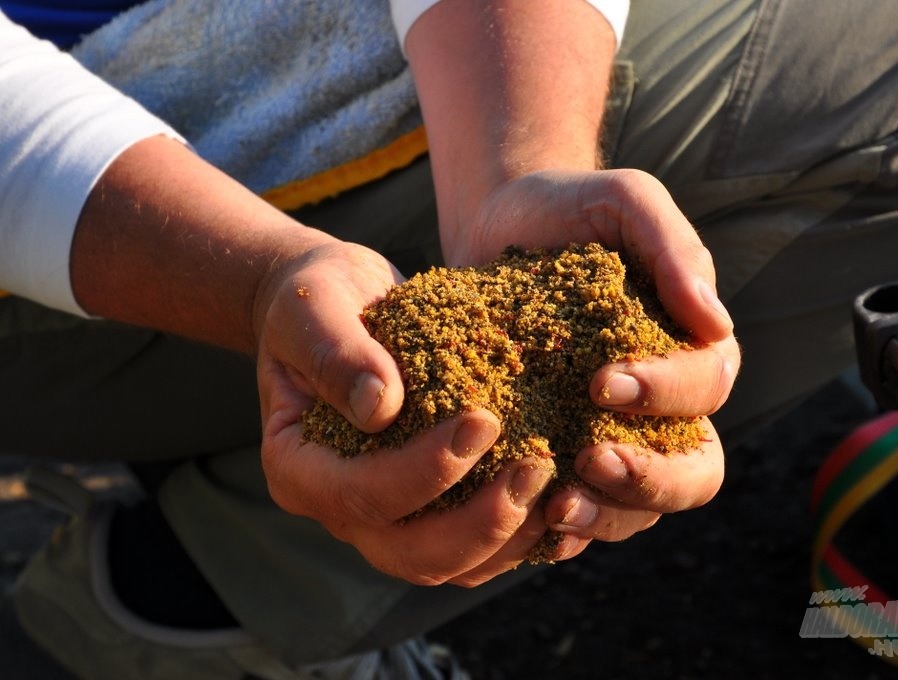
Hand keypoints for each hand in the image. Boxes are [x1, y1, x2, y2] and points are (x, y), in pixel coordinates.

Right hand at [252, 239, 555, 585]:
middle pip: (410, 554)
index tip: (484, 420)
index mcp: (299, 467)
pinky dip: (519, 534)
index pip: (360, 494)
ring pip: (450, 564)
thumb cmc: (318, 299)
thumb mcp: (313, 307)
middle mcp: (340, 508)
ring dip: (508, 537)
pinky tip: (560, 496)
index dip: (424, 470)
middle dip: (480, 522)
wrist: (338, 304)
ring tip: (558, 485)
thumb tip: (380, 406)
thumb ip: (337, 352)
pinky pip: (476, 547)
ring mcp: (385, 517)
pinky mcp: (427, 507)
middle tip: (537, 466)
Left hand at [444, 169, 738, 556]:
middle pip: (694, 471)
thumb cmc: (569, 210)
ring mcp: (617, 439)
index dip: (666, 393)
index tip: (603, 381)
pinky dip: (563, 528)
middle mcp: (665, 407)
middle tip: (592, 461)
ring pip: (641, 508)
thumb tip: (716, 321)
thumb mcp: (624, 203)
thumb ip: (673, 248)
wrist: (497, 226)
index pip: (706, 388)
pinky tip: (529, 522)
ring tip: (556, 505)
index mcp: (691, 349)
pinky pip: (581, 511)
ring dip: (607, 516)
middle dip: (651, 479)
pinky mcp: (565, 456)